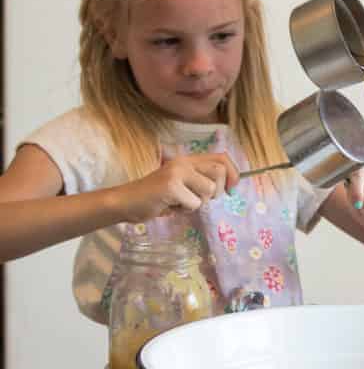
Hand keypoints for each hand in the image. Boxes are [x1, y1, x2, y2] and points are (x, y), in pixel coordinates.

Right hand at [118, 153, 239, 221]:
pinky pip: (194, 203)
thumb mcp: (182, 184)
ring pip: (208, 190)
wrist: (126, 202)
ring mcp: (177, 173)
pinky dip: (185, 210)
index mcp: (188, 160)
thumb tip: (231, 186)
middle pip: (219, 172)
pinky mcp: (170, 187)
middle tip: (199, 199)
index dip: (233, 173)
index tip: (231, 189)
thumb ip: (201, 180)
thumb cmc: (156, 197)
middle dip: (216, 192)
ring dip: (198, 203)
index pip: (222, 158)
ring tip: (180, 203)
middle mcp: (184, 162)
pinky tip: (171, 207)